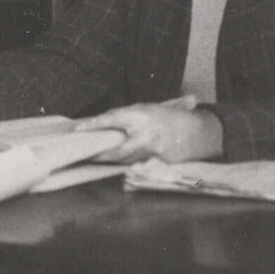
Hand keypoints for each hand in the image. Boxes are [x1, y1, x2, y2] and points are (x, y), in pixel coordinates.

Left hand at [74, 98, 223, 163]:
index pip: (111, 119)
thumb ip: (125, 118)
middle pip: (115, 150)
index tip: (77, 129)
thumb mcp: (145, 109)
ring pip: (125, 160)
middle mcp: (146, 134)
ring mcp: (153, 151)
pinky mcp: (159, 163)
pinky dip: (129, 163)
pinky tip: (122, 162)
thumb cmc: (167, 118)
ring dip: (112, 160)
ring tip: (98, 158)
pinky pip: (138, 164)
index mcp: (142, 115)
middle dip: (100, 155)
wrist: (197, 131)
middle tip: (86, 155)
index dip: (93, 124)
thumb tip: (98, 124)